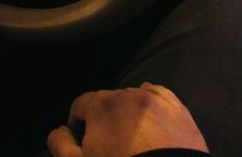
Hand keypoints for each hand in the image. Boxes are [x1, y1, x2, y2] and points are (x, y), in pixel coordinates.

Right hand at [48, 84, 207, 156]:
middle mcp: (131, 94)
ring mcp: (159, 101)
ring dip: (128, 115)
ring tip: (130, 142)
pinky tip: (149, 122)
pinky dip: (152, 107)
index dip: (76, 124)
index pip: (80, 105)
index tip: (80, 142)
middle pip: (108, 102)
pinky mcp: (180, 111)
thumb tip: (61, 130)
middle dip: (103, 120)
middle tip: (106, 147)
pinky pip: (161, 99)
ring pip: (135, 100)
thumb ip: (61, 143)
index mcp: (103, 104)